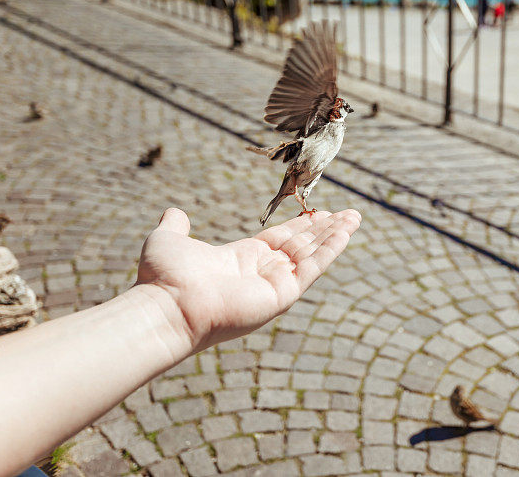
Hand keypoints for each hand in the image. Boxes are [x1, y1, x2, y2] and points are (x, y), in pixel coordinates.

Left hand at [135, 207, 360, 354]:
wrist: (166, 307)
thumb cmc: (164, 278)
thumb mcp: (168, 240)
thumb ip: (176, 226)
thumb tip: (174, 212)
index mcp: (242, 259)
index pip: (280, 239)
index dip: (300, 225)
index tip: (319, 212)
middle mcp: (261, 273)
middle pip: (302, 245)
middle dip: (325, 228)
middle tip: (349, 213)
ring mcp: (273, 285)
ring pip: (311, 255)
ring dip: (334, 236)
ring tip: (355, 218)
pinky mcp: (282, 295)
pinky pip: (312, 268)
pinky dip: (330, 250)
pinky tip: (345, 233)